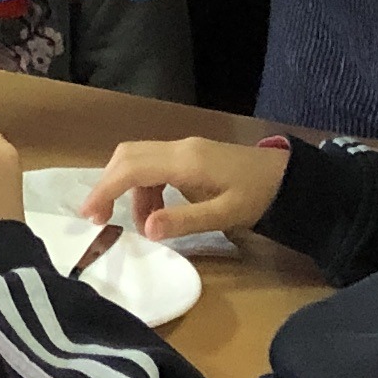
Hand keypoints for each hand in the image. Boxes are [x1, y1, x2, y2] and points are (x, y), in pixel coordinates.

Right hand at [75, 135, 286, 244]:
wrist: (288, 178)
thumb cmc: (259, 196)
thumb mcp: (226, 214)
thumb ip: (186, 220)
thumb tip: (147, 229)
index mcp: (185, 161)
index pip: (132, 168)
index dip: (106, 189)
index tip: (90, 215)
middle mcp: (179, 148)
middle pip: (128, 156)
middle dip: (108, 185)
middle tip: (99, 218)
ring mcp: (184, 149)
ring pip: (139, 160)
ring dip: (131, 191)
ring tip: (144, 226)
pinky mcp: (189, 156)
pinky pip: (154, 166)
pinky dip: (146, 189)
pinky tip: (159, 214)